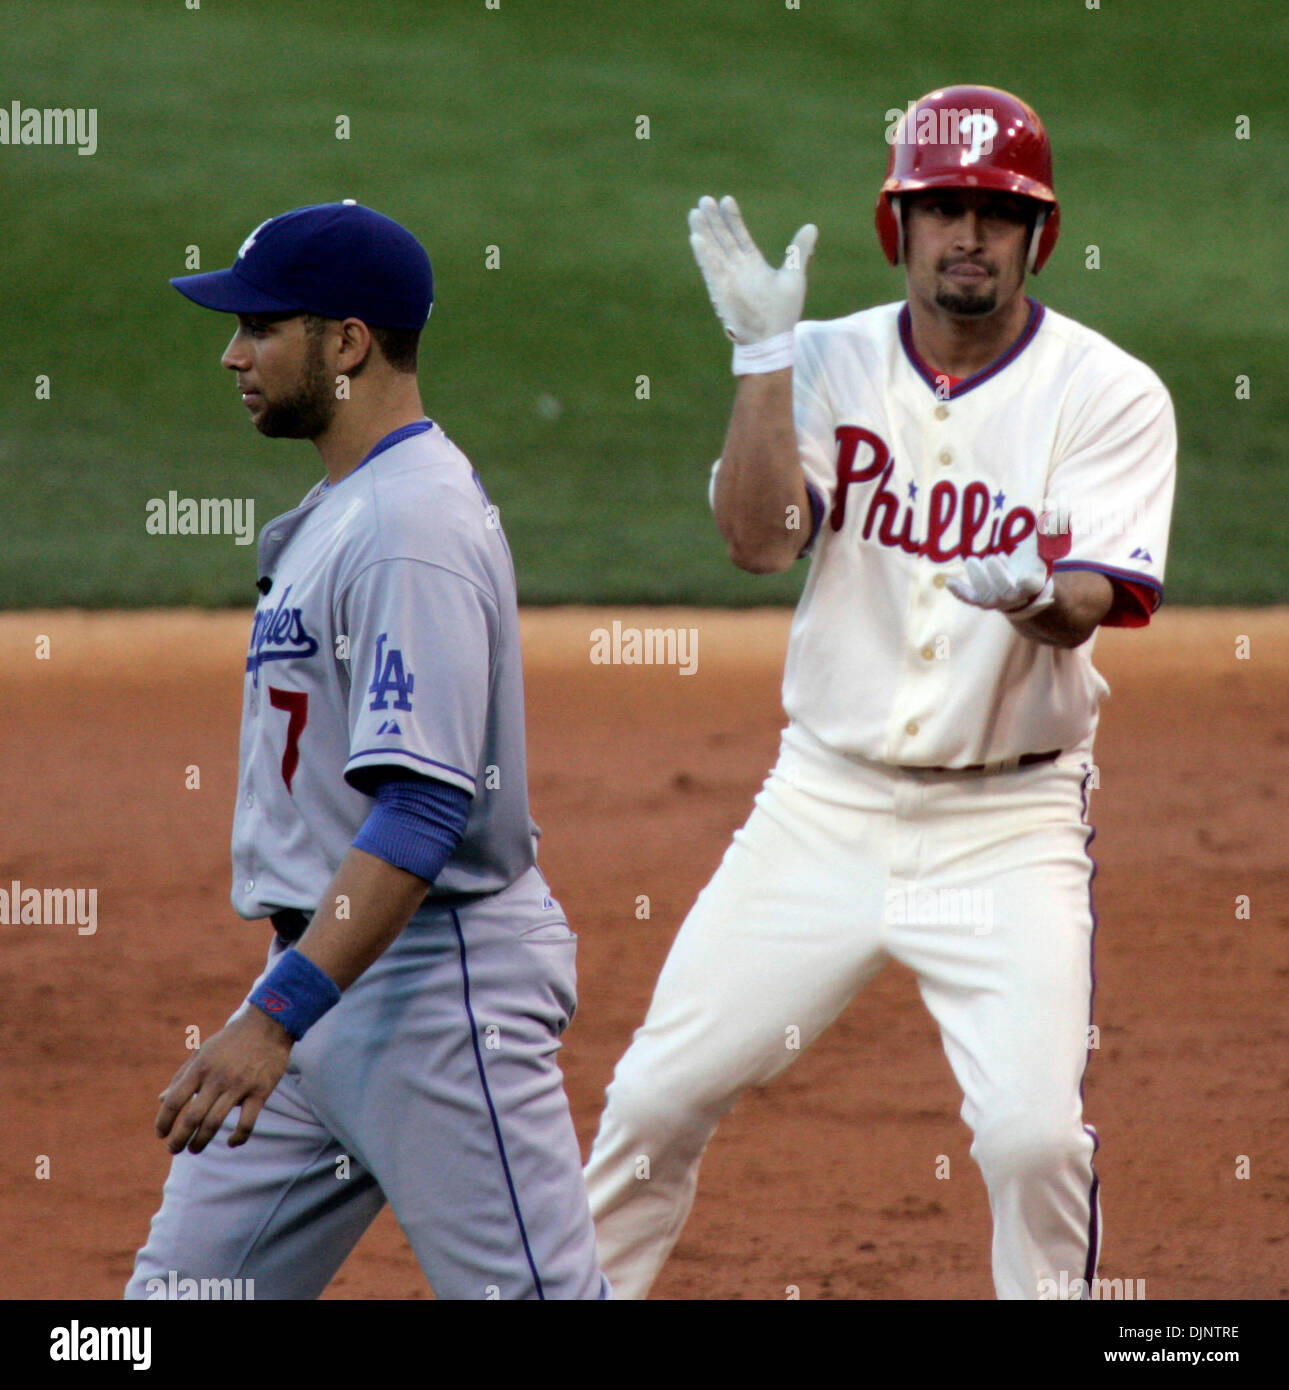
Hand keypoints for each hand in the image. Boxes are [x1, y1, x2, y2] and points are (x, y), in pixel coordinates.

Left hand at [155, 1006, 291, 1154]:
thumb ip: (181, 1077)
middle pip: (192, 1117)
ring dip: (201, 1142)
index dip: (164, 1121)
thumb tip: (161, 1099)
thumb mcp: (201, 1053)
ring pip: (215, 1123)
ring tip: (194, 1149)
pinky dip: (238, 1137)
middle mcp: (217, 1078)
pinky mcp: (260, 1091)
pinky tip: (231, 1143)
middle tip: (173, 1149)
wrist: (267, 1025)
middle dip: (179, 1139)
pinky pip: (247, 1122)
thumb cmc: (230, 1041)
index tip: (161, 1134)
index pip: (174, 1100)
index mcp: (200, 1068)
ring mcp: (240, 1085)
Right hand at [688, 195, 816, 344]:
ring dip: (704, 231)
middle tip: (704, 200)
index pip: (739, 235)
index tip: (726, 199)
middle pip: (722, 239)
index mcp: (752, 263)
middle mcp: (737, 268)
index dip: (732, 218)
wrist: (771, 338)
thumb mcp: (794, 276)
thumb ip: (799, 251)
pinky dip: (703, 254)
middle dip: (713, 220)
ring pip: (712, 250)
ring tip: (694, 212)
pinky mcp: (720, 290)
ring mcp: (727, 278)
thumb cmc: (783, 312)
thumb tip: (811, 226)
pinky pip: (710, 269)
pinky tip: (695, 237)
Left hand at [948, 522, 1054, 617]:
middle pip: (1006, 591)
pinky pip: (970, 599)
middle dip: (998, 576)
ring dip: (977, 579)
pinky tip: (948, 581)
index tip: (1025, 576)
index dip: (1028, 582)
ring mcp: (997, 600)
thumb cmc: (1032, 562)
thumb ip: (1047, 529)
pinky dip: (960, 592)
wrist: (1021, 587)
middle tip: (990, 558)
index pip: (1032, 585)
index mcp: (1033, 583)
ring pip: (986, 596)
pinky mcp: (981, 600)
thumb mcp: (1041, 545)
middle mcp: (1015, 595)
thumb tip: (1053, 507)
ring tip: (971, 560)